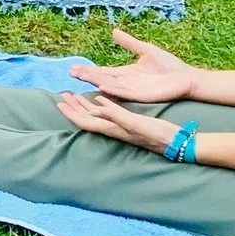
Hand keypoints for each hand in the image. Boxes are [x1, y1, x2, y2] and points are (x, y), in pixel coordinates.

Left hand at [55, 88, 177, 152]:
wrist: (174, 141)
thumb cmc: (156, 133)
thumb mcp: (135, 122)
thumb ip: (115, 115)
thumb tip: (95, 108)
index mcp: (111, 128)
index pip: (85, 121)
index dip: (71, 113)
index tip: (59, 103)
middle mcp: (113, 128)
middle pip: (87, 118)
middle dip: (74, 107)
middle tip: (64, 94)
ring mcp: (121, 126)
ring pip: (97, 115)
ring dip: (85, 105)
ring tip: (75, 95)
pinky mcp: (129, 122)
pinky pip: (109, 112)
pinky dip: (102, 104)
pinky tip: (101, 99)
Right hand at [71, 29, 196, 103]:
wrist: (185, 77)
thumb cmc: (168, 66)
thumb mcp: (145, 49)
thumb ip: (129, 43)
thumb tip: (114, 31)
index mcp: (126, 73)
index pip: (103, 71)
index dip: (89, 69)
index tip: (74, 67)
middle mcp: (125, 82)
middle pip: (102, 78)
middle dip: (87, 75)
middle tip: (70, 72)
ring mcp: (132, 90)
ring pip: (109, 85)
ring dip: (95, 82)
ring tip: (81, 77)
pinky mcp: (141, 96)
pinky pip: (124, 93)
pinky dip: (112, 90)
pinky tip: (102, 86)